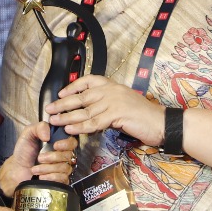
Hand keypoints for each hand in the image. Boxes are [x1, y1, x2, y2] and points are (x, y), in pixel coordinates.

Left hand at [0, 120, 76, 193]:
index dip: (66, 144)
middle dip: (53, 157)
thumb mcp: (28, 134)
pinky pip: (62, 178)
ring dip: (47, 168)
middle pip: (69, 155)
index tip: (55, 145)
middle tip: (39, 158)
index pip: (72, 142)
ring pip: (65, 168)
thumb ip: (39, 128)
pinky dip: (50, 177)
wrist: (17, 169)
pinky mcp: (59, 180)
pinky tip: (41, 176)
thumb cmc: (24, 152)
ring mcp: (62, 168)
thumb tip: (48, 136)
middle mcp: (62, 155)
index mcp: (58, 142)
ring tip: (35, 169)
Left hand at [47, 75, 164, 144]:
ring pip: (85, 110)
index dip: (72, 86)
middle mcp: (112, 90)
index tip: (61, 93)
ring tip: (54, 121)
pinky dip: (80, 126)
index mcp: (113, 85)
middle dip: (63, 104)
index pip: (88, 80)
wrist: (162, 123)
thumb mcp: (124, 104)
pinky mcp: (117, 114)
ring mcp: (114, 101)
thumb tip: (90, 111)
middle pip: (81, 96)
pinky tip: (70, 129)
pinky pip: (94, 122)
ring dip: (67, 117)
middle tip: (49, 109)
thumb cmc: (144, 116)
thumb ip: (108, 104)